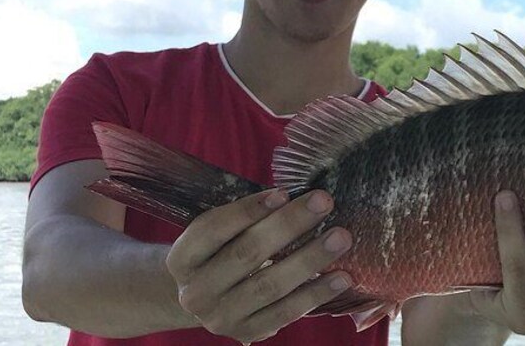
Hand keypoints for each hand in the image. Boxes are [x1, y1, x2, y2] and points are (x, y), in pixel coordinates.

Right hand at [166, 189, 353, 343]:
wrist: (207, 298)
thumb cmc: (221, 251)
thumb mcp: (220, 233)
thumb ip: (248, 216)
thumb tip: (298, 195)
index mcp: (183, 258)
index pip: (212, 229)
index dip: (248, 210)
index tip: (284, 192)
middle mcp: (195, 291)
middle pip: (246, 253)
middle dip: (289, 225)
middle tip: (324, 202)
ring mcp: (220, 317)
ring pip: (270, 285)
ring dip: (310, 259)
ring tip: (341, 237)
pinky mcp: (247, 332)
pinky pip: (286, 312)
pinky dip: (316, 294)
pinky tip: (342, 277)